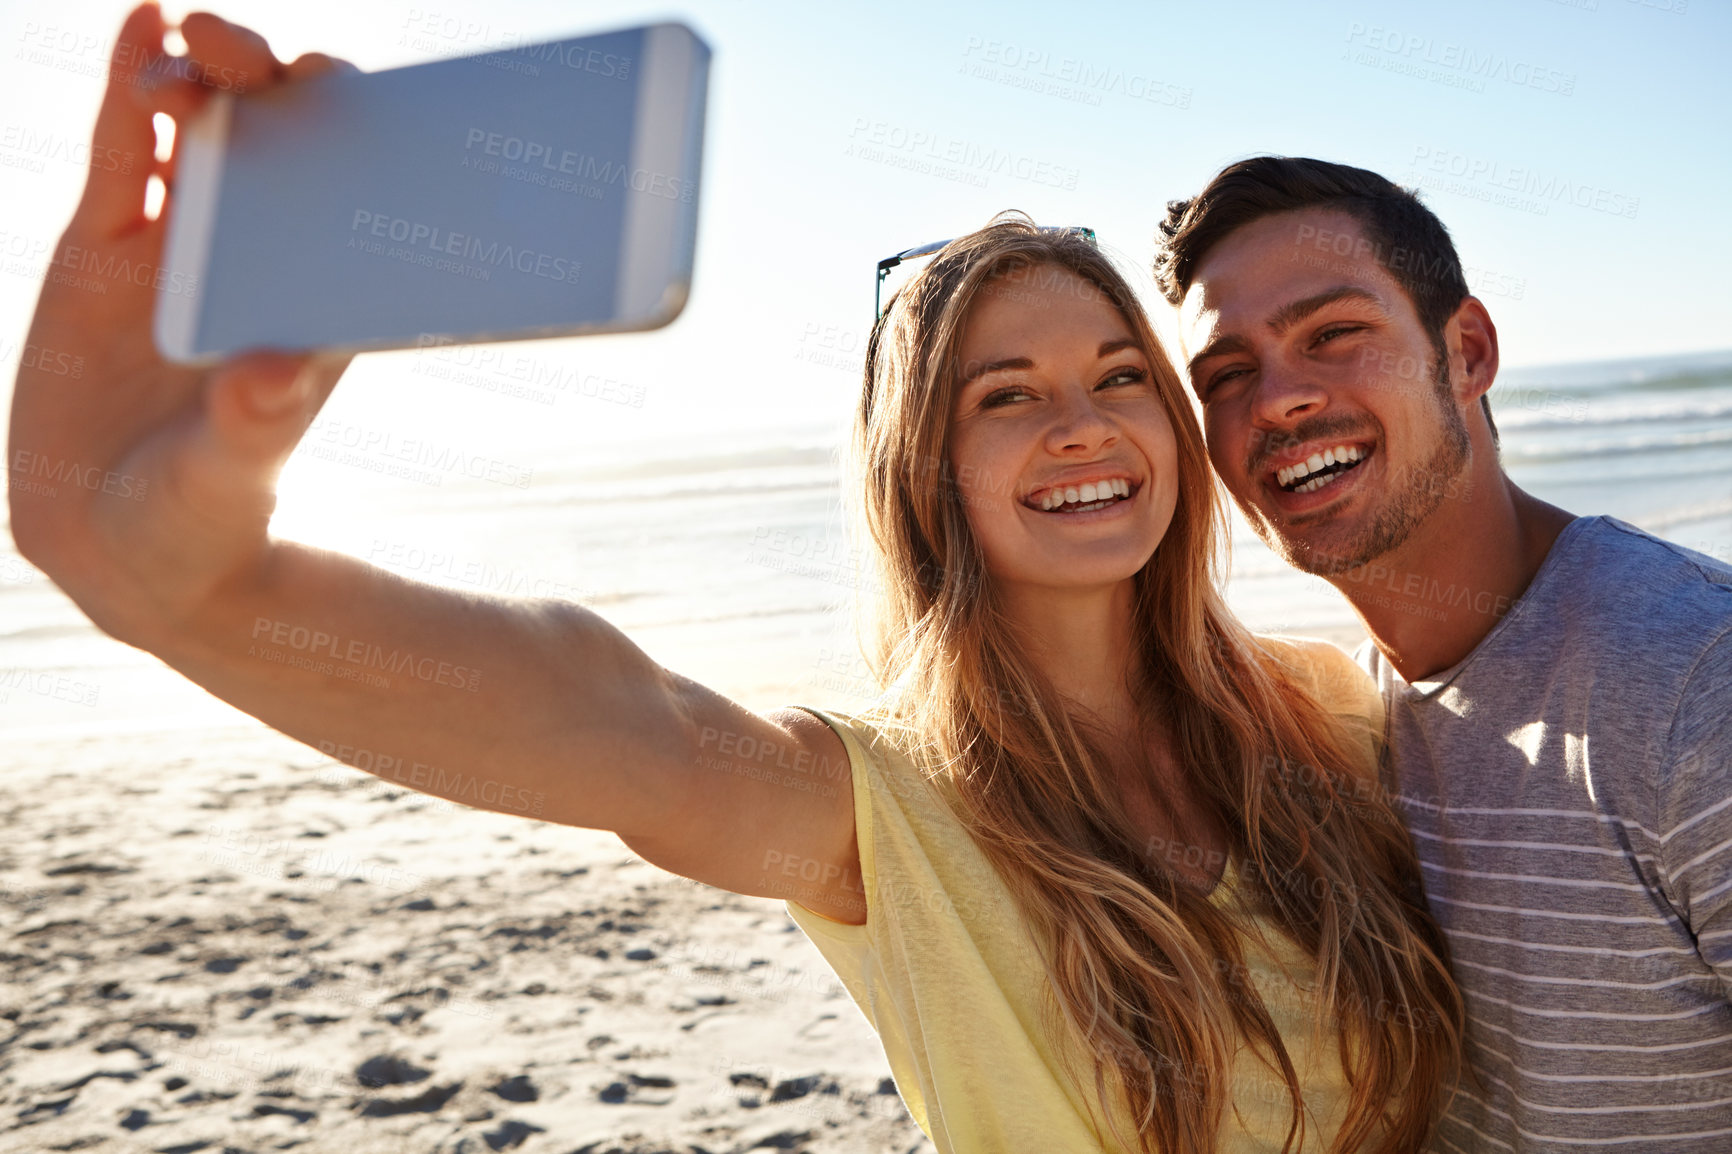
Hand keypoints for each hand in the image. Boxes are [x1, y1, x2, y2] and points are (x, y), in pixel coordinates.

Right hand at [8, 3, 351, 638]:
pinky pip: (123, 150)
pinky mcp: (106, 249)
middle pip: (276, 138)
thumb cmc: (202, 522)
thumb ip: (253, 429)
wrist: (124, 547)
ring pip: (198, 129)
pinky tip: (143, 21)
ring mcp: (181, 246)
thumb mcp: (229, 476)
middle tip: (256, 54)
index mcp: (309, 297)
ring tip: (190, 40)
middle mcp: (256, 259)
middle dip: (271, 78)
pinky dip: (131, 87)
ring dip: (199, 73)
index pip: (346, 188)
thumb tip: (274, 375)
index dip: (347, 126)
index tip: (340, 84)